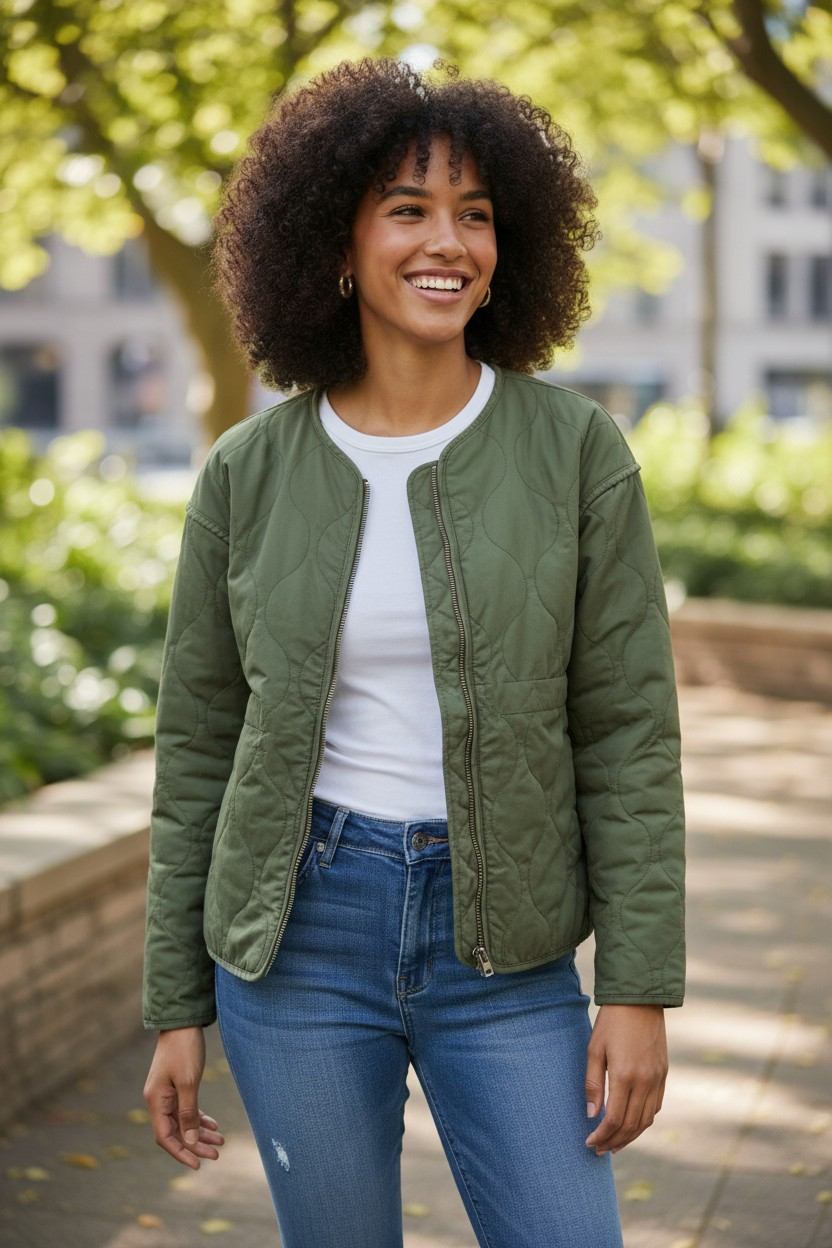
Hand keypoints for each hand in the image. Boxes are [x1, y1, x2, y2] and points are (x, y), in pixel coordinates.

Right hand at [143, 1026, 224, 1169]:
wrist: (183, 1023)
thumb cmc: (184, 1050)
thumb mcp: (189, 1083)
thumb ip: (188, 1113)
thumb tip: (190, 1142)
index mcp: (156, 1101)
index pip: (165, 1137)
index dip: (181, 1153)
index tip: (198, 1166)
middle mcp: (158, 1100)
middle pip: (176, 1132)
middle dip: (195, 1145)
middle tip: (217, 1155)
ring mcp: (167, 1093)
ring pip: (183, 1122)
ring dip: (200, 1133)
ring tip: (220, 1142)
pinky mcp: (177, 1086)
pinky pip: (187, 1109)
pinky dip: (199, 1118)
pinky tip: (214, 1126)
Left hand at [585, 1004, 667, 1155]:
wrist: (640, 1000)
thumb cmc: (611, 1022)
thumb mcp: (594, 1049)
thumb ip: (593, 1084)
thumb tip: (591, 1115)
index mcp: (625, 1075)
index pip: (614, 1119)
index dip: (601, 1135)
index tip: (589, 1143)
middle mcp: (645, 1081)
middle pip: (632, 1125)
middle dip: (614, 1141)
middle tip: (599, 1150)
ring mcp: (657, 1078)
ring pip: (646, 1120)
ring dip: (630, 1136)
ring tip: (614, 1143)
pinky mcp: (664, 1073)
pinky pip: (656, 1106)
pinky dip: (644, 1120)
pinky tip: (631, 1124)